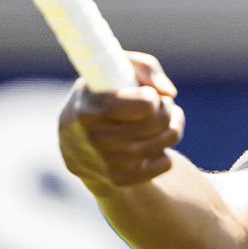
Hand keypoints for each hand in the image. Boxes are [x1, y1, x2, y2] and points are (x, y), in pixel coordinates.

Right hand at [59, 52, 184, 190]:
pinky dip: (165, 151)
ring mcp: (107, 163)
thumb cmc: (103, 96)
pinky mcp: (120, 180)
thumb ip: (146, 68)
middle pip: (160, 121)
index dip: (152, 97)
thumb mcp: (116, 69)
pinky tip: (152, 143)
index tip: (147, 95)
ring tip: (160, 120)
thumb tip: (169, 92)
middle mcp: (96, 139)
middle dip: (166, 108)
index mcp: (89, 109)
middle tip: (159, 105)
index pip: (145, 105)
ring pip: (168, 139)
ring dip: (172, 126)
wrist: (75, 143)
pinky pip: (166, 163)